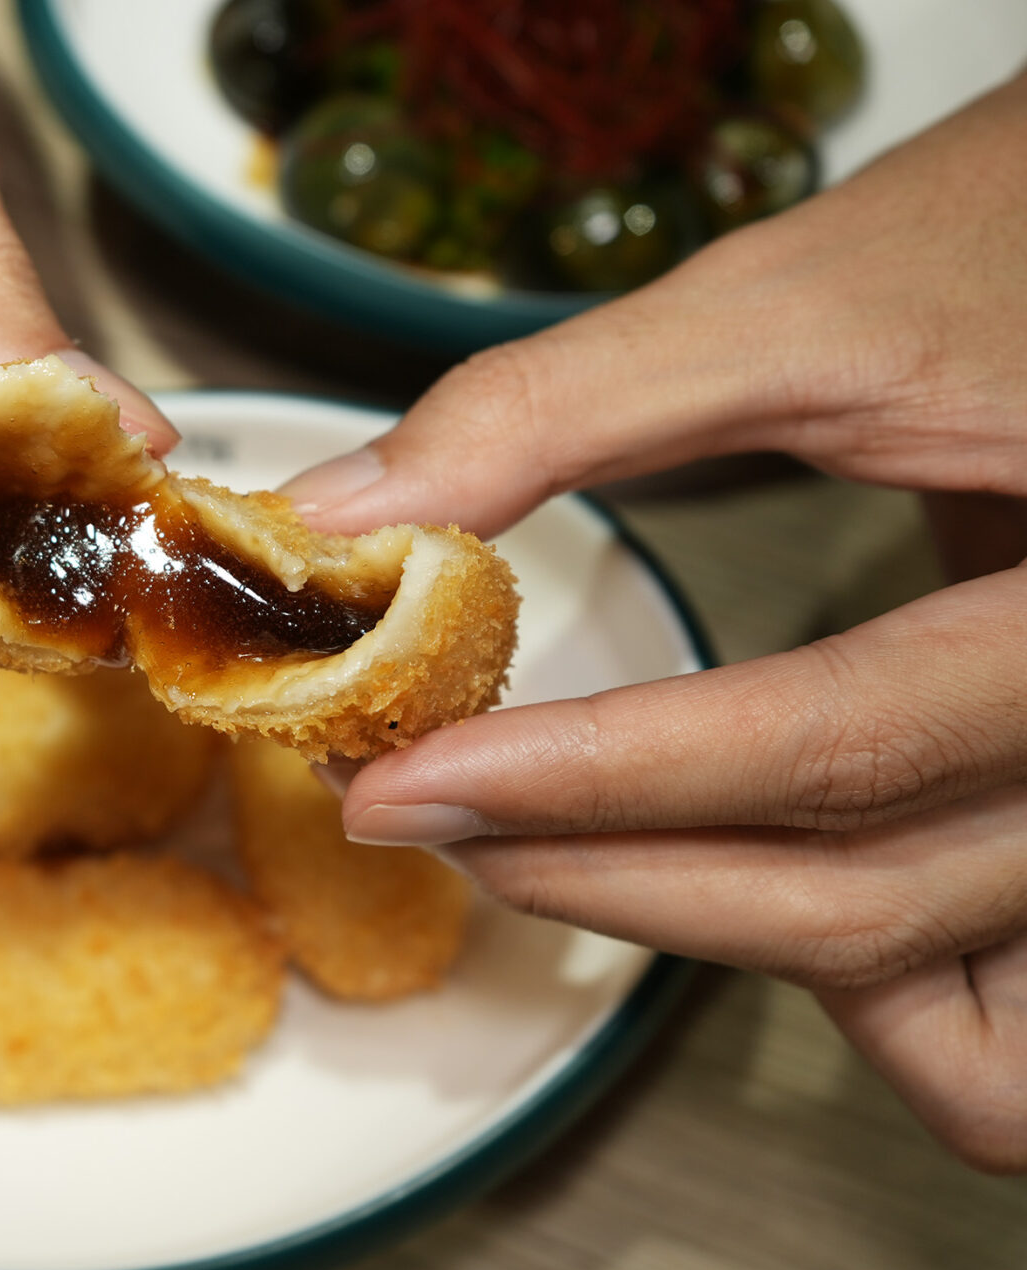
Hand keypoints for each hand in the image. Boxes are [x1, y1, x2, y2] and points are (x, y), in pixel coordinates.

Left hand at [286, 72, 1026, 1170]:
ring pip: (922, 972)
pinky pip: (992, 999)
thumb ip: (559, 409)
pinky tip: (727, 900)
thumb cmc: (1010, 235)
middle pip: (862, 898)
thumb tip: (344, 516)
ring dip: (706, 931)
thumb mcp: (795, 300)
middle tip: (419, 808)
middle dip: (606, 873)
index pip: (826, 745)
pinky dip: (867, 986)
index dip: (588, 782)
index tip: (399, 782)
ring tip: (530, 846)